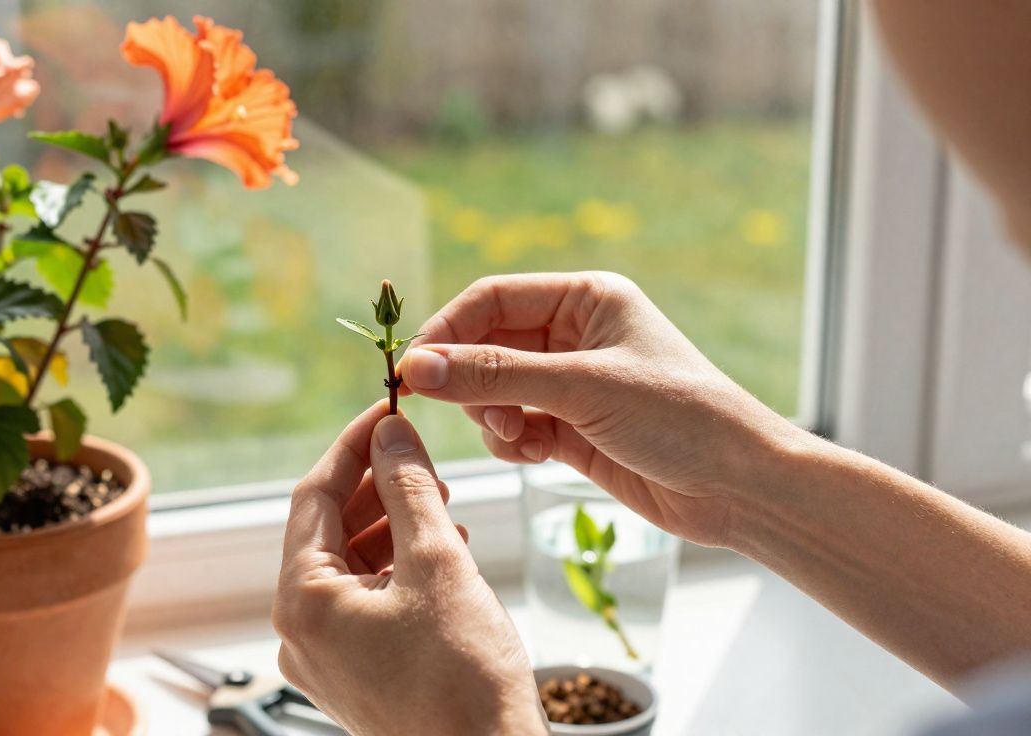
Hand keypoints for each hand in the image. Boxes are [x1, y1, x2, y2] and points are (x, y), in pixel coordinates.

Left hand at [272, 402, 546, 735]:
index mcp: (303, 600)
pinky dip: (398, 569)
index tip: (388, 410)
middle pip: (328, 530)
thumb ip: (408, 488)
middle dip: (377, 489)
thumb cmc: (463, 679)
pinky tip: (442, 553)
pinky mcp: (356, 675)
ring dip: (392, 527)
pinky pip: (365, 601)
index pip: (313, 496)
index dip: (354, 445)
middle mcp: (301, 631)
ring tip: (441, 505)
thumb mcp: (438, 562)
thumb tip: (390, 432)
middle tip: (423, 460)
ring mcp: (326, 658)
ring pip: (349, 566)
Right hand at [399, 272, 807, 547]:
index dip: (448, 331)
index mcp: (586, 299)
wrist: (742, 487)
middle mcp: (576, 335)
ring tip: (522, 439)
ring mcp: (573, 384)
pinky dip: (514, 441)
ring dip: (494, 417)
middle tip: (475, 414)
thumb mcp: (582, 387)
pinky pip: (516, 426)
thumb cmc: (680, 417)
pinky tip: (538, 454)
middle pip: (487, 346)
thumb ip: (495, 376)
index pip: (492, 299)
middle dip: (473, 382)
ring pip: (495, 391)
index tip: (414, 371)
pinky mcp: (573, 429)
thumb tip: (418, 367)